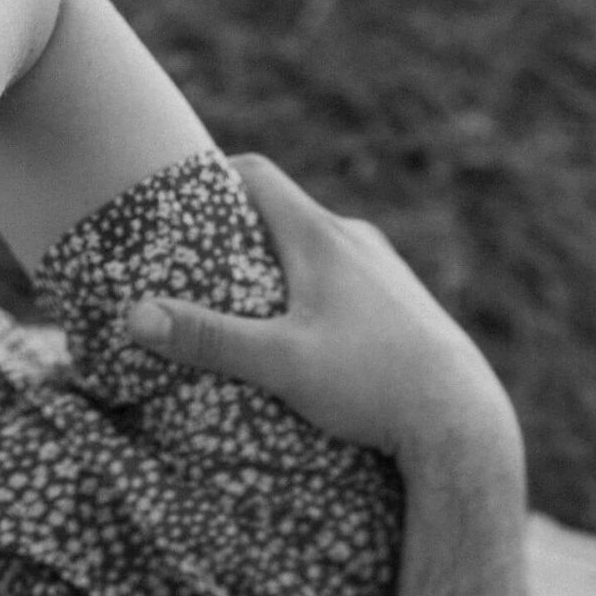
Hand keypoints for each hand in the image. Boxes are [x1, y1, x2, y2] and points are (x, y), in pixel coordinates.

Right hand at [123, 154, 519, 469]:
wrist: (461, 420)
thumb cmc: (372, 386)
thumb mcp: (281, 365)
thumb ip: (209, 340)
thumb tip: (134, 317)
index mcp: (321, 236)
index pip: (255, 175)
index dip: (210, 180)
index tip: (176, 204)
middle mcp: (356, 241)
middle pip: (284, 215)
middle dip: (239, 234)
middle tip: (198, 265)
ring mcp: (387, 274)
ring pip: (319, 253)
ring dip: (282, 270)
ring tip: (248, 309)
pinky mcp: (406, 309)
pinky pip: (349, 287)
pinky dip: (318, 298)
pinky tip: (309, 340)